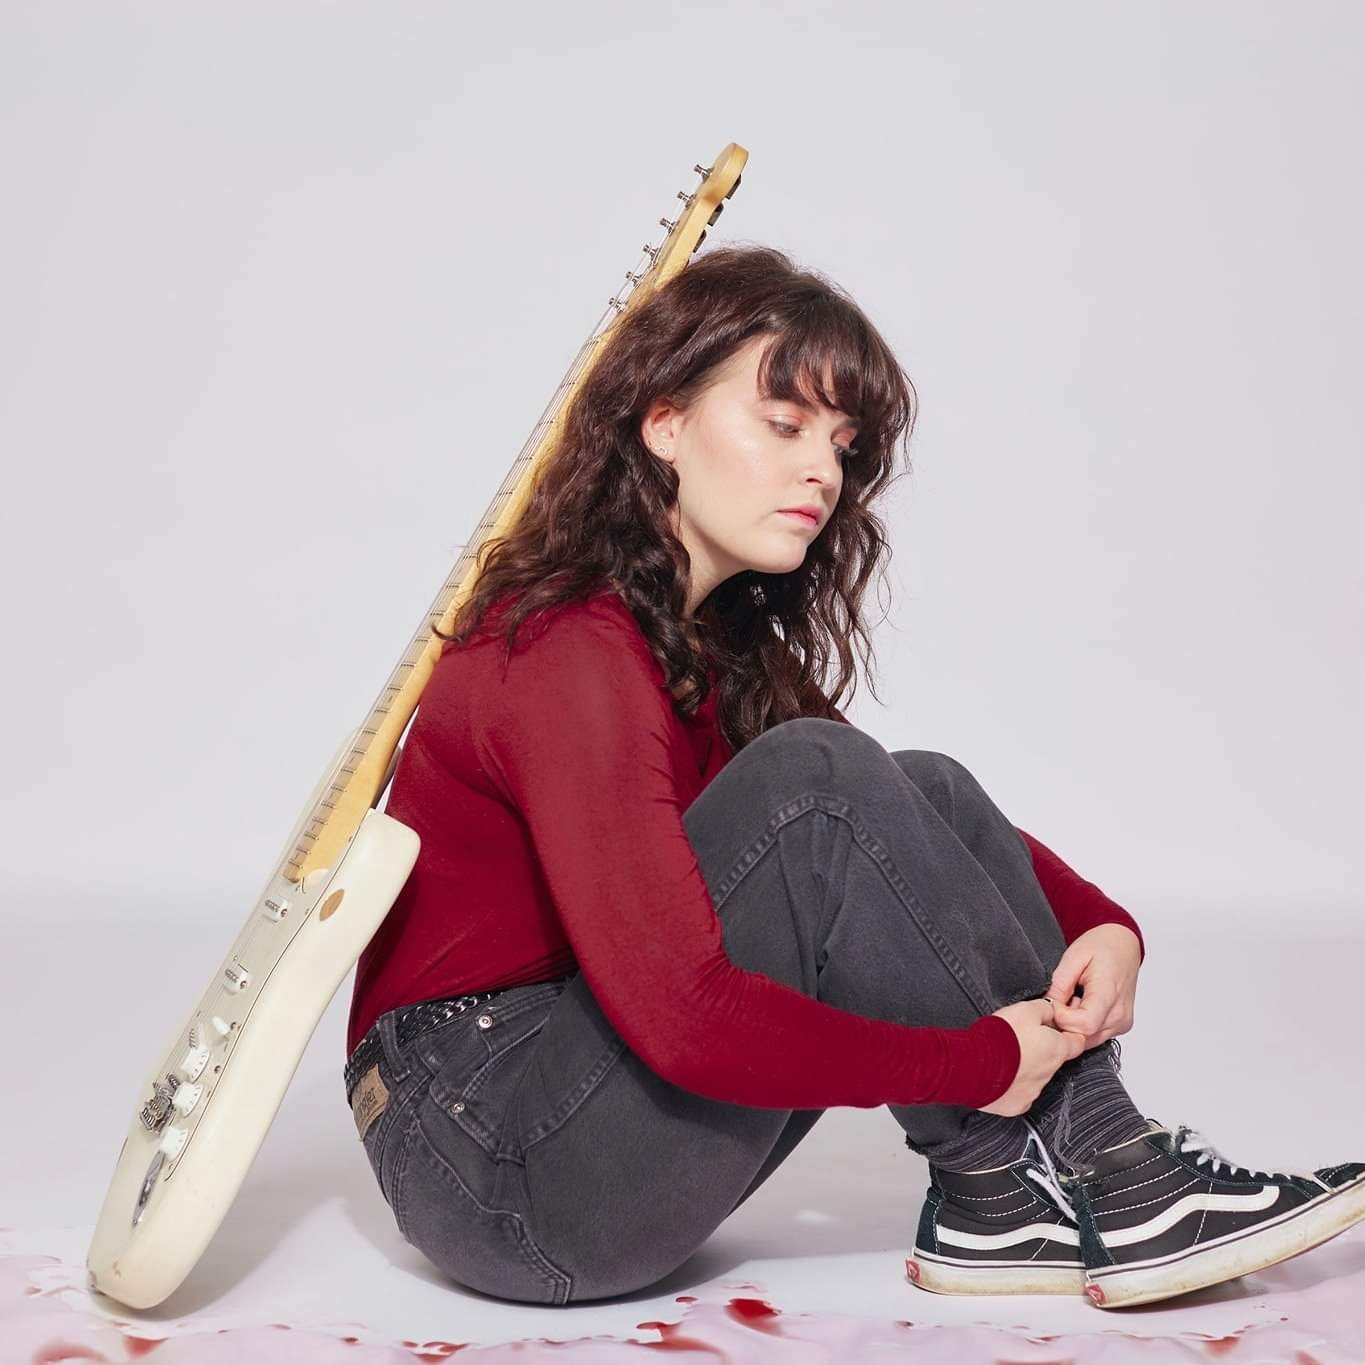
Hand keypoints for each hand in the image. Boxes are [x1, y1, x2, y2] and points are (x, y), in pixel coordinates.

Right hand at [978, 998, 1085, 1115]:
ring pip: (1035, 1076)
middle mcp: (1048, 1073)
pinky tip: (999, 1073)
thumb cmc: (998, 1038)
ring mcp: (1033, 1091)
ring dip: (1024, 1066)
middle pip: (1052, 1059)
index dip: (1069, 1033)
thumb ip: (1044, 1009)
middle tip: (1020, 1038)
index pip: (1077, 1042)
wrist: (973, 1065)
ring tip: (1004, 1055)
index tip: (1059, 1028)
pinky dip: (1011, 1083)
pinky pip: (1018, 1093)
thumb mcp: (1025, 1009)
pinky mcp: (1017, 1104)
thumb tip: (1051, 1011)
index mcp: (1056, 1049)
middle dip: (1041, 1049)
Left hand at [1046, 923, 1141, 1050]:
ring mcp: (1122, 1023)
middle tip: (1060, 998)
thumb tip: (1048, 1006)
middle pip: (1084, 1036)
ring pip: (1088, 1040)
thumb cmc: (1102, 946)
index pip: (1085, 1024)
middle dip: (1064, 1022)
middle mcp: (1120, 1014)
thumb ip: (1060, 984)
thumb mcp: (1073, 956)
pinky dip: (1082, 1026)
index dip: (1062, 1018)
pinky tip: (1079, 1006)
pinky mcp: (1120, 1026)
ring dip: (1073, 1025)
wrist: (1123, 946)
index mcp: (1110, 993)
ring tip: (1071, 999)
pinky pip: (1094, 1036)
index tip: (1053, 1001)